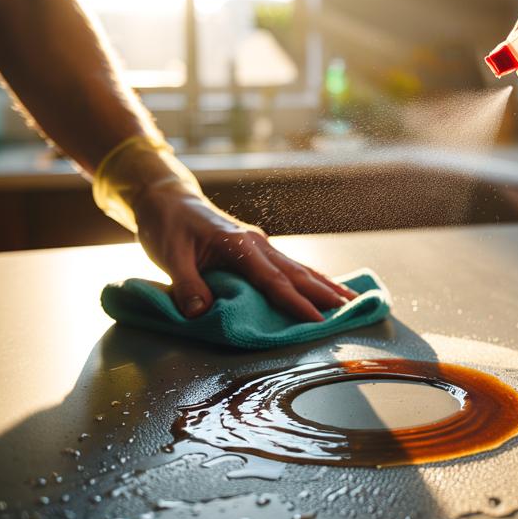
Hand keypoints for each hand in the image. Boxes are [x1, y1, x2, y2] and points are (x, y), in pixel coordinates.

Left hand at [131, 184, 356, 320]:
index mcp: (238, 244)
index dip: (295, 302)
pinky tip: (323, 286)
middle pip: (296, 272)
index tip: (317, 320)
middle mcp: (255, 242)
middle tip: (350, 310)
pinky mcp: (256, 248)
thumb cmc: (167, 225)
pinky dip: (309, 277)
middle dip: (324, 293)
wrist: (167, 199)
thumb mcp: (169, 256)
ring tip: (350, 300)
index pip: (272, 279)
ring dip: (324, 284)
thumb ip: (186, 285)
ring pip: (298, 267)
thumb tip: (200, 313)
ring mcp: (259, 243)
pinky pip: (288, 265)